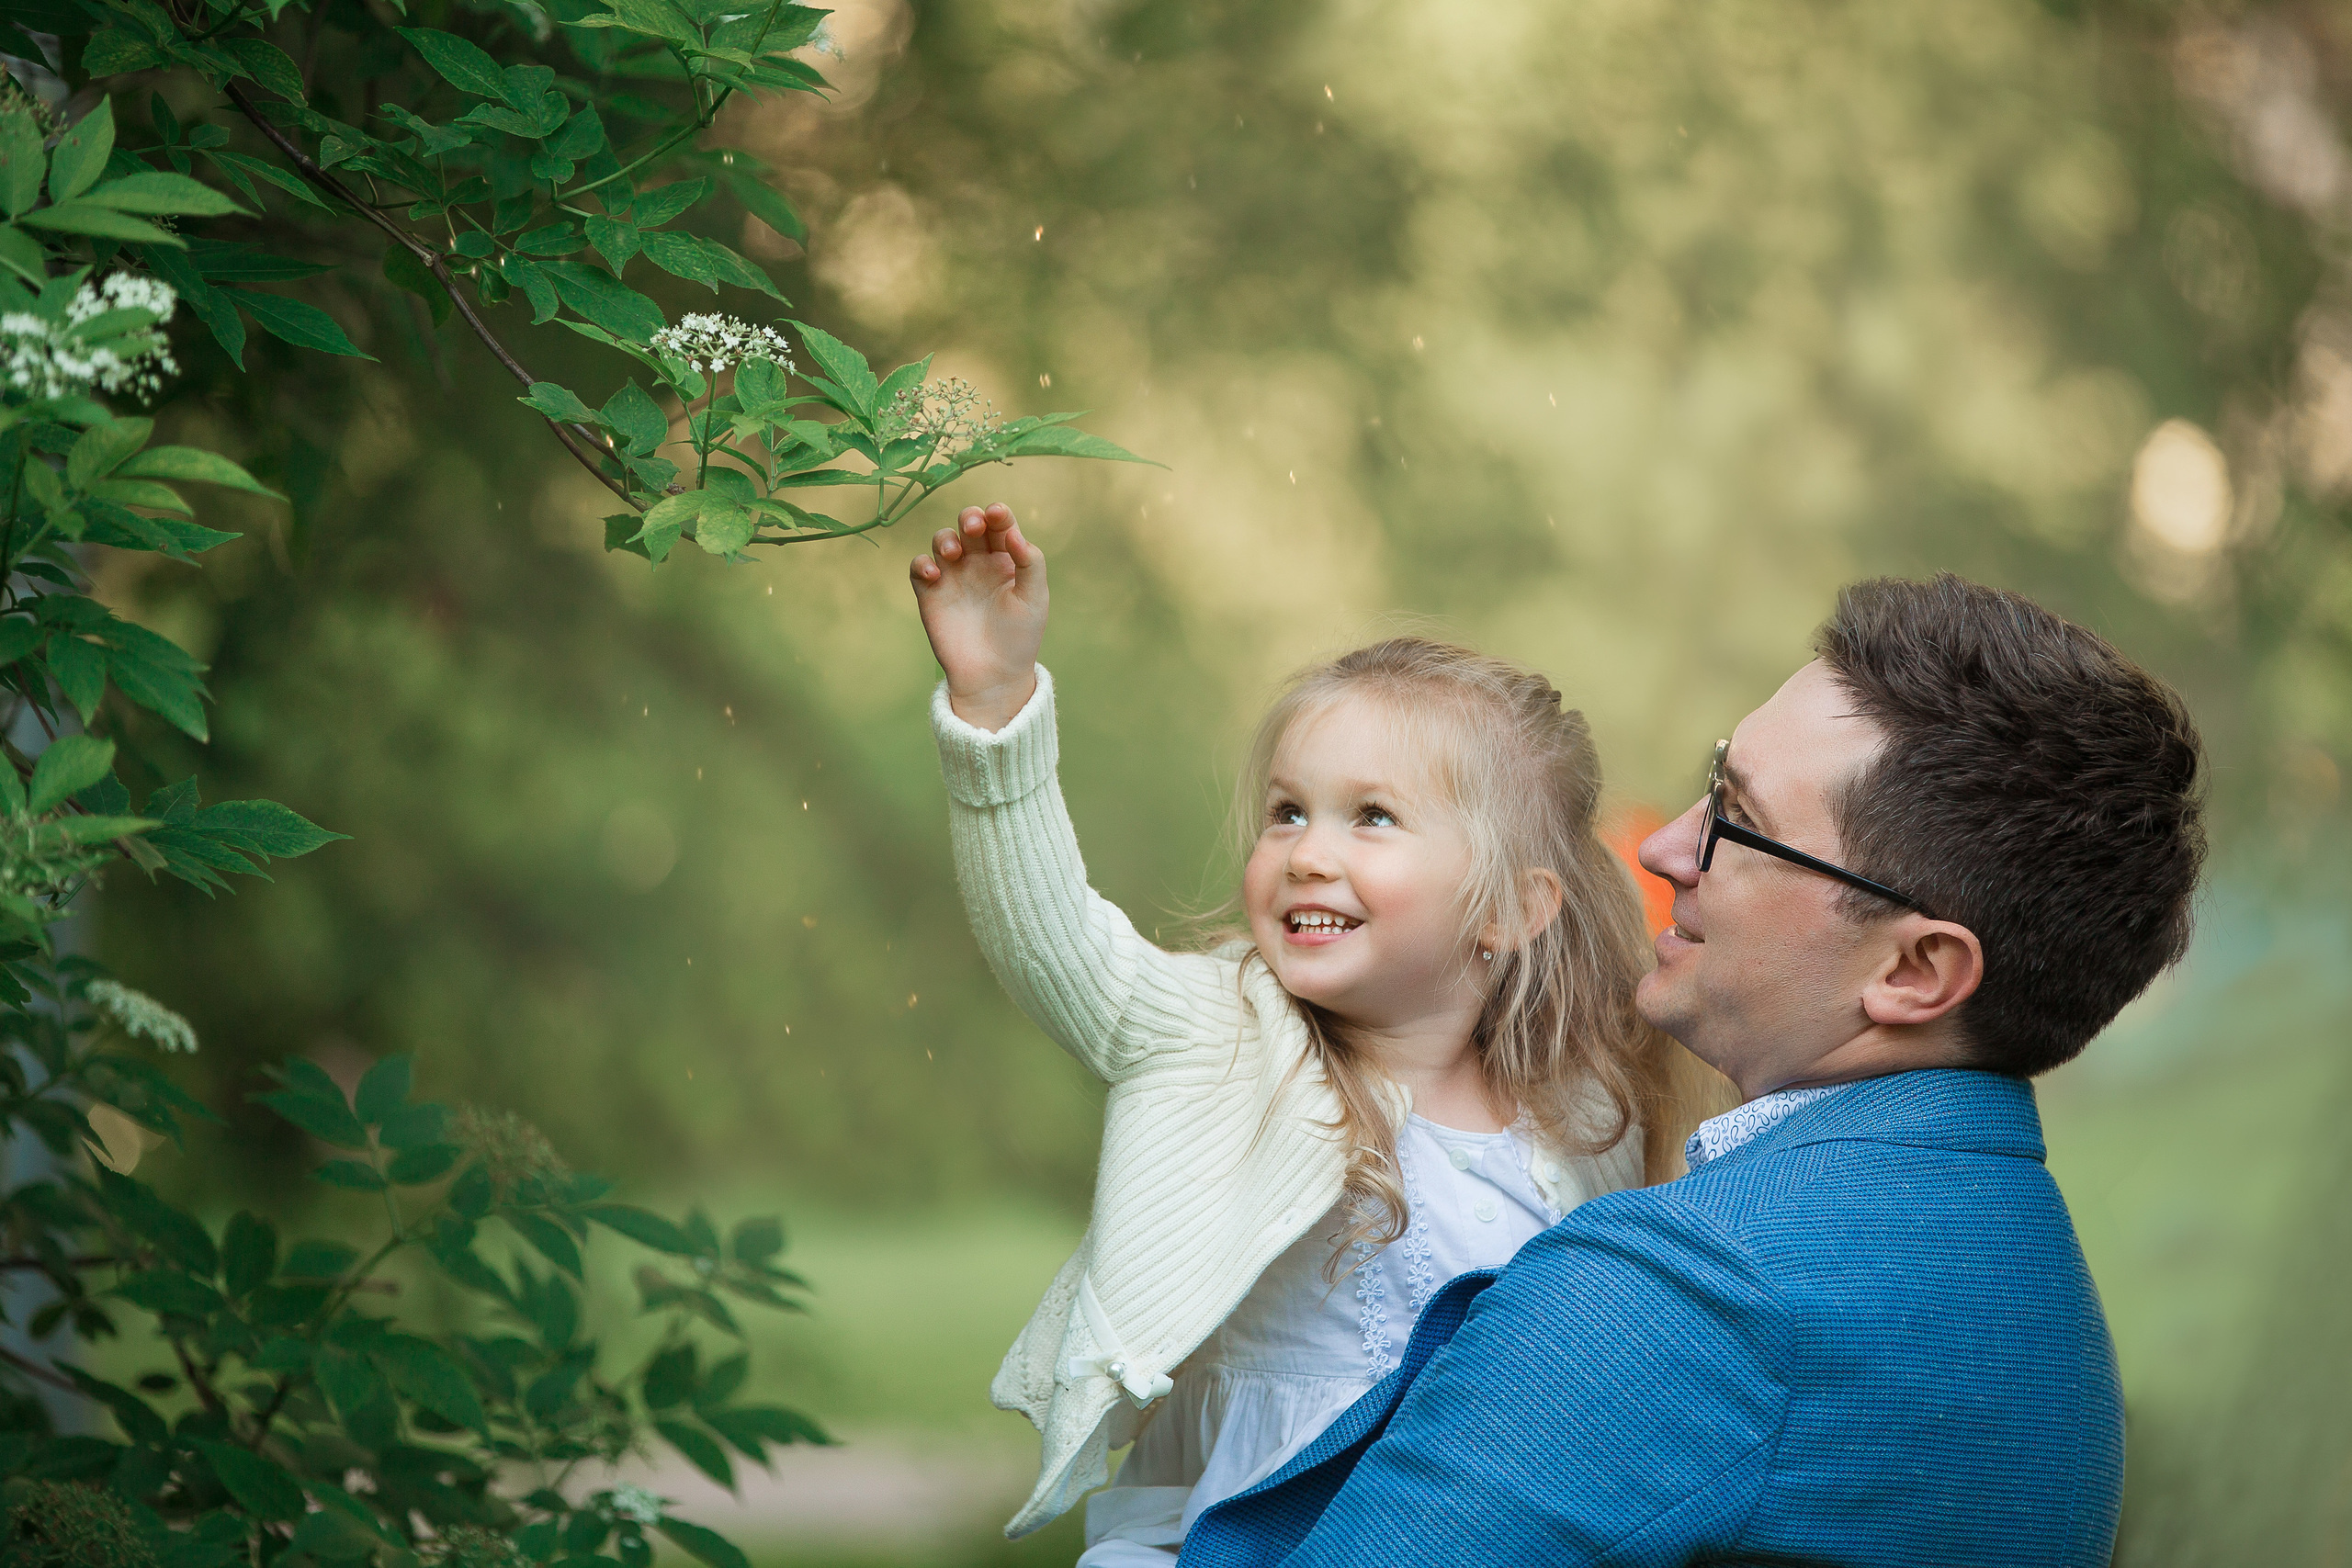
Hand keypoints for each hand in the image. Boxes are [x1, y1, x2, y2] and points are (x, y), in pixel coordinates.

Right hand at [910, 502, 1046, 731]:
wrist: (993, 676)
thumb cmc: (1019, 637)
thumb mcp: (1034, 599)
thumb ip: (1031, 562)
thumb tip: (1015, 532)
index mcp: (1006, 559)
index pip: (1000, 525)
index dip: (998, 514)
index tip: (997, 514)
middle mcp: (979, 561)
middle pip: (969, 524)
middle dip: (969, 518)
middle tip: (973, 527)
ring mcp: (953, 575)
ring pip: (943, 540)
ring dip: (946, 539)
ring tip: (953, 554)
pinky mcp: (930, 592)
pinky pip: (919, 566)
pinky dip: (922, 563)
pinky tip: (934, 574)